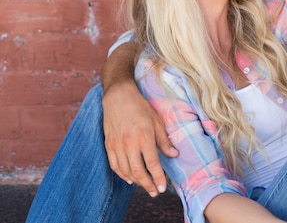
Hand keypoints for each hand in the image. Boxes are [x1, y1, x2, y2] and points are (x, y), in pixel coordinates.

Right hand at [102, 80, 178, 196]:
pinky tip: (129, 178)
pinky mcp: (109, 145)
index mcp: (144, 136)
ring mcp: (117, 145)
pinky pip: (115, 166)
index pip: (152, 163)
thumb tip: (174, 154)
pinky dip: (122, 175)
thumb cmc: (140, 107)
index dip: (158, 178)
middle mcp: (129, 143)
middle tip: (154, 192)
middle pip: (138, 171)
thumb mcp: (157, 121)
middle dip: (147, 185)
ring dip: (136, 182)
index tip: (162, 188)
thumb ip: (164, 140)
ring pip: (126, 171)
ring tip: (145, 186)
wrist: (118, 97)